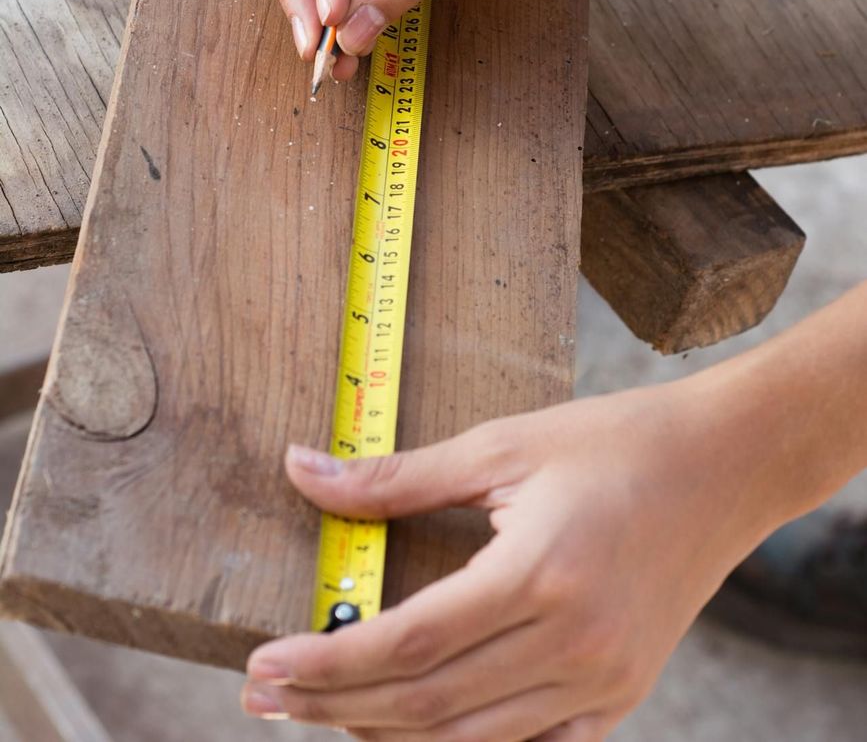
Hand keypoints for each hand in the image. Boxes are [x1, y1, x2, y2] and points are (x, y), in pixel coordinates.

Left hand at [242, 383, 772, 738]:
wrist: (725, 466)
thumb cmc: (613, 442)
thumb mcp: (502, 444)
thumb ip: (397, 474)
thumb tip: (299, 468)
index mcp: (541, 574)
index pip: (409, 644)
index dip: (328, 662)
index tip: (263, 663)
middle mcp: (573, 644)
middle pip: (429, 705)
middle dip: (335, 706)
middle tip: (264, 695)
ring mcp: (602, 683)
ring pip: (470, 741)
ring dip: (385, 732)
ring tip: (320, 710)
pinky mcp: (619, 697)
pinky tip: (412, 728)